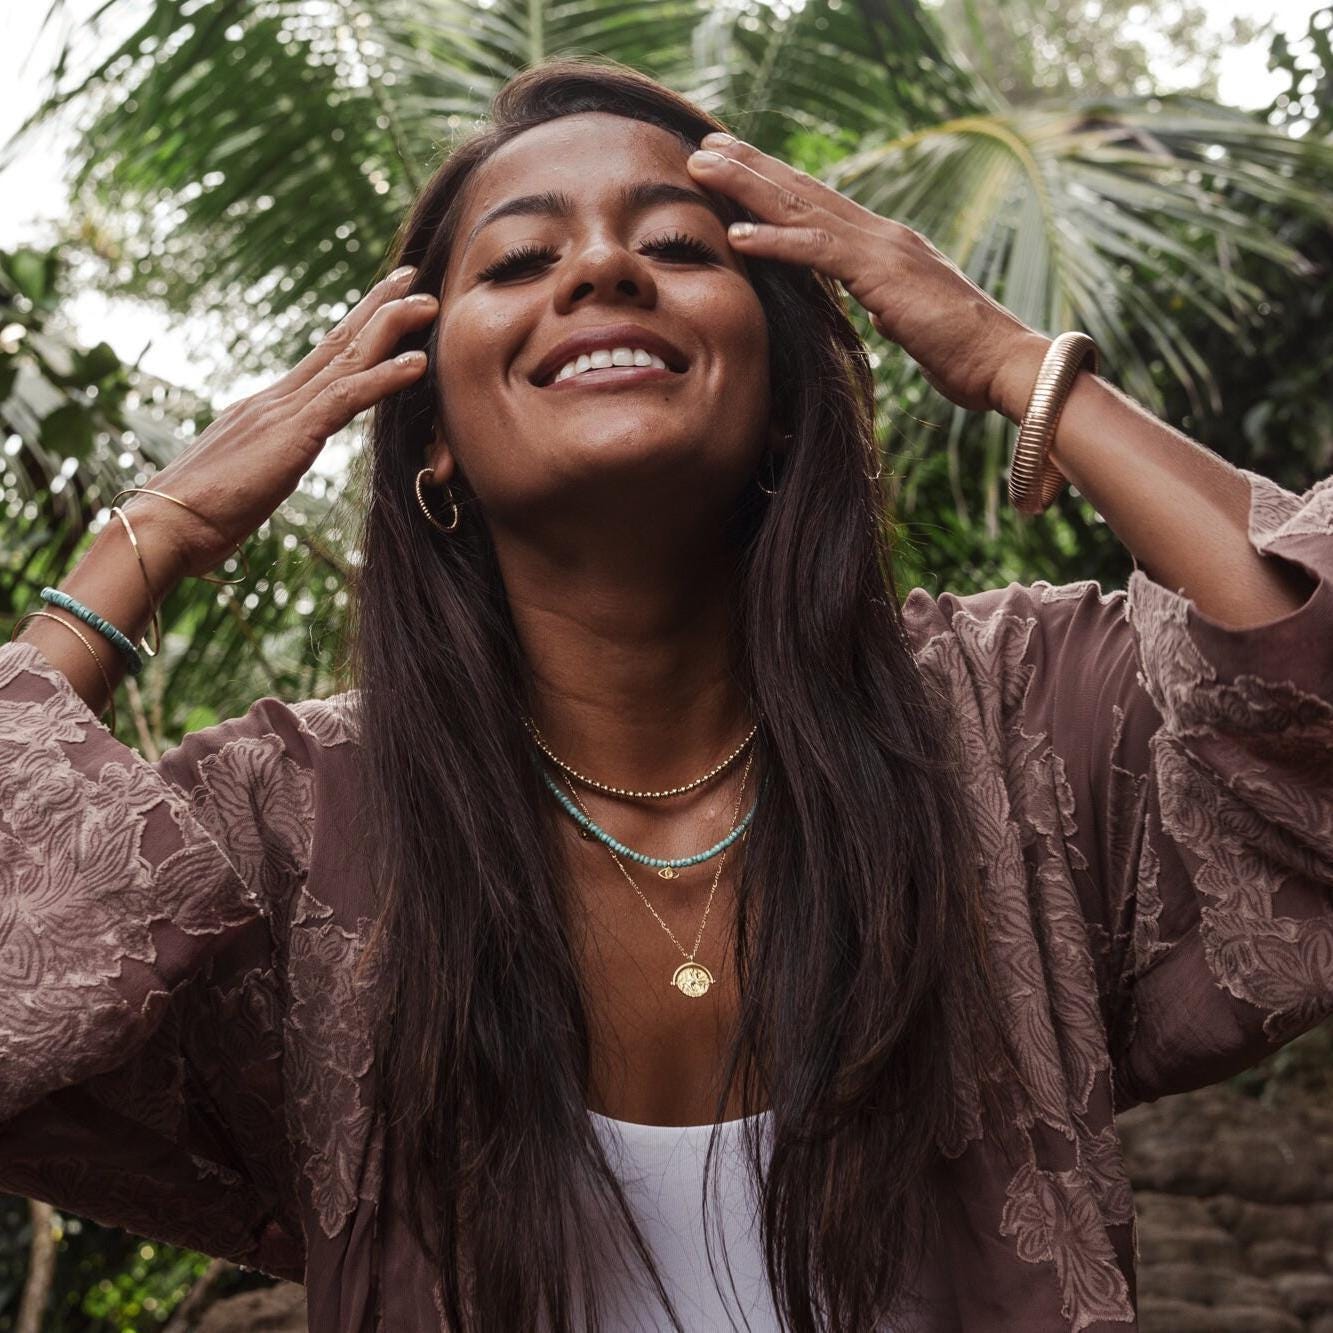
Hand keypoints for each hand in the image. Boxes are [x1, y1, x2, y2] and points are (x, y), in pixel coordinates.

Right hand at [123, 266, 437, 580]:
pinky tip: (417, 364)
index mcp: (266, 409)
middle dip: (377, 307)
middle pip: (336, 342)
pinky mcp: (293, 435)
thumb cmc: (199, 517)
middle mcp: (275, 399)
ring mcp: (283, 412)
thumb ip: (265, 462)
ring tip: (428, 304)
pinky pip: (347, 398)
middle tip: (412, 276)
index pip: (320, 359)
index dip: (355, 329)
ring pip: (347, 357)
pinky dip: (385, 378)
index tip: (384, 303)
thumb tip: (269, 466)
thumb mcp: (246, 479)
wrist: (166, 524)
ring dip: (391, 328)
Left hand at [685, 135, 1046, 414]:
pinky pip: (817, 252)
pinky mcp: (881, 273)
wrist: (1003, 361)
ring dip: (747, 188)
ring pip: (801, 208)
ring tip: (702, 168)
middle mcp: (881, 235)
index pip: (820, 206)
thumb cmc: (963, 353)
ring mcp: (882, 248)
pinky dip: (774, 242)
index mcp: (885, 246)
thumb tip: (878, 310)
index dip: (775, 184)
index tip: (735, 167)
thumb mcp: (913, 324)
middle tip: (705, 145)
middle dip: (751, 167)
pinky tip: (735, 235)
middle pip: (804, 192)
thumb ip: (889, 307)